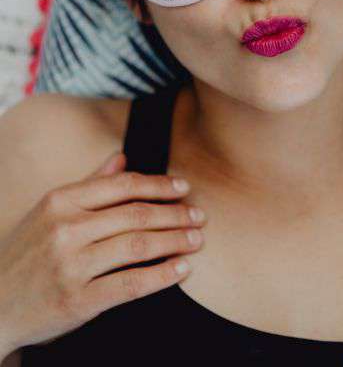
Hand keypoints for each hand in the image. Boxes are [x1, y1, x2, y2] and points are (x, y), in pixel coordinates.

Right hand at [0, 151, 206, 351]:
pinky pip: (131, 284)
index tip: (184, 188)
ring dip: (175, 241)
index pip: (123, 185)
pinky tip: (181, 269)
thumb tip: (122, 157)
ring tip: (196, 239)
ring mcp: (71, 265)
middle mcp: (66, 228)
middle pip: (137, 214)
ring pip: (138, 246)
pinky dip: (162, 275)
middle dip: (175, 213)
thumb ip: (90, 184)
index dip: (159, 185)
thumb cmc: (27, 253)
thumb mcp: (50, 211)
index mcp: (61, 199)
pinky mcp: (77, 300)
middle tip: (200, 216)